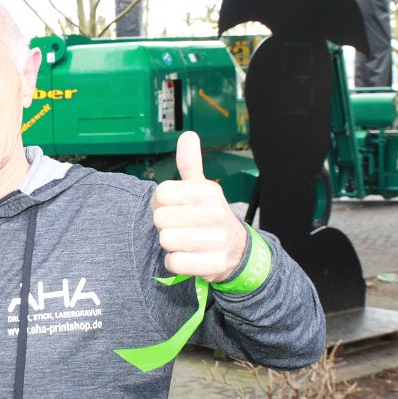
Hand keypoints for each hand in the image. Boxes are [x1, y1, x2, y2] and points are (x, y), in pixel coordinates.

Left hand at [151, 131, 246, 282]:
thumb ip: (190, 164)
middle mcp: (214, 212)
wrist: (236, 250)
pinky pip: (174, 262)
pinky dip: (175, 263)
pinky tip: (188, 257)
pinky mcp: (212, 263)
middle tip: (181, 227)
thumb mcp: (202, 188)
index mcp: (208, 191)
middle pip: (160, 219)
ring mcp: (215, 239)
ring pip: (166, 240)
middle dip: (165, 226)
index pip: (161, 194)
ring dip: (170, 245)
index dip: (161, 204)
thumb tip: (188, 135)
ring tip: (186, 242)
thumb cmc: (209, 216)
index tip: (175, 208)